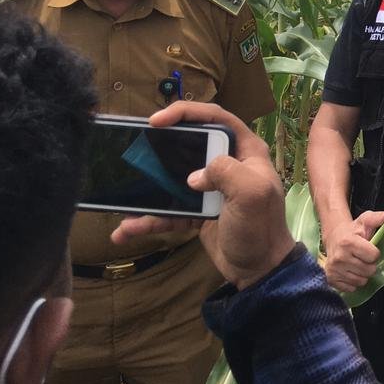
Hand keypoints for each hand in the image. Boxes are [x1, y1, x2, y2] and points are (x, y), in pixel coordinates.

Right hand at [112, 101, 295, 290]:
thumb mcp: (251, 194)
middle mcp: (229, 165)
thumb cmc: (261, 228)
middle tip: (136, 149)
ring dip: (148, 189)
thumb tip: (193, 176)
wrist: (259, 270)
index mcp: (247, 151)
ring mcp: (212, 190)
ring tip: (122, 196)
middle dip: (162, 147)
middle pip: (190, 145)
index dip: (187, 113)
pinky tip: (127, 229)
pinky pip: (169, 211)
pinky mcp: (198, 213)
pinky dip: (148, 219)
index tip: (157, 120)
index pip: (217, 118)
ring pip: (174, 179)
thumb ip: (226, 172)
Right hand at [322, 209, 383, 292]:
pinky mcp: (330, 279)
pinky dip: (353, 281)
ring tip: (357, 264)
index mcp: (348, 243)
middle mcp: (339, 257)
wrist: (333, 238)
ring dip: (362, 274)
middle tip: (363, 257)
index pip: (373, 256)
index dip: (374, 253)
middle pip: (368, 271)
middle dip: (370, 265)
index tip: (369, 249)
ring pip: (361, 281)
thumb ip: (378, 218)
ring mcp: (334, 270)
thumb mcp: (365, 220)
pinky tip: (350, 271)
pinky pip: (351, 288)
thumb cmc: (352, 230)